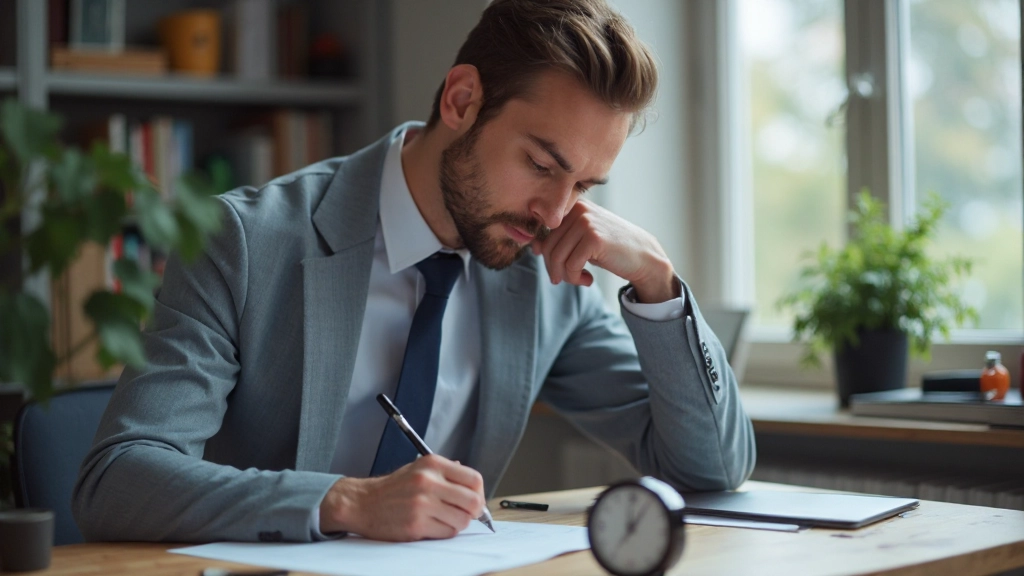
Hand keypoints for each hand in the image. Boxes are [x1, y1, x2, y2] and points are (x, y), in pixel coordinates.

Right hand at [319, 455, 485, 540]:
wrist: (363, 502)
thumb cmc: (393, 488)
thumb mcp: (419, 468)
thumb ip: (446, 473)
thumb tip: (474, 485)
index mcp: (433, 464)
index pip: (474, 479)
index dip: (479, 493)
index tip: (475, 500)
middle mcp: (428, 481)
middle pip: (473, 501)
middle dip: (473, 512)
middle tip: (465, 514)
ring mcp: (422, 504)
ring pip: (462, 520)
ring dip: (458, 524)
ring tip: (445, 519)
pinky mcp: (416, 525)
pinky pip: (446, 533)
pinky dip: (444, 532)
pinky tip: (432, 526)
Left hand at [531, 200, 678, 302]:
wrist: (643, 257)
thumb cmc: (611, 249)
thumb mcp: (583, 241)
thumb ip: (560, 240)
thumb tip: (535, 247)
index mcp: (574, 207)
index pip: (544, 234)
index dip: (545, 255)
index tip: (558, 268)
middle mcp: (579, 210)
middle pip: (548, 246)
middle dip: (555, 269)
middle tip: (567, 280)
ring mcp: (586, 222)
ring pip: (557, 257)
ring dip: (565, 276)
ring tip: (579, 280)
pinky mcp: (593, 237)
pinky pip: (570, 264)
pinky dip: (575, 278)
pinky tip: (588, 280)